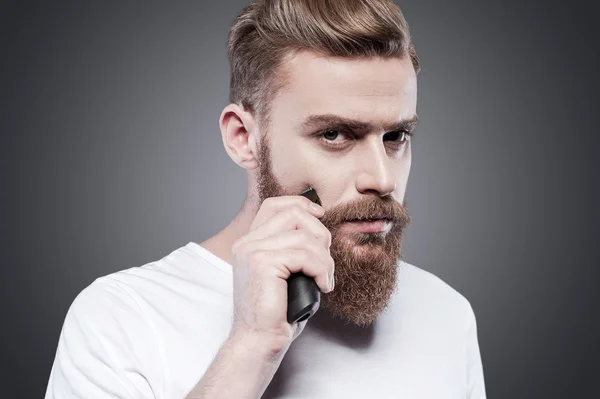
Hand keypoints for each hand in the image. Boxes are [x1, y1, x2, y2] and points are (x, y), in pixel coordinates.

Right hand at [229, 195, 334, 354]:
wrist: (259, 342)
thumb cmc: (276, 313)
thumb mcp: (285, 273)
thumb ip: (292, 248)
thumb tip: (319, 226)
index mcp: (248, 243)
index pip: (275, 205)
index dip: (302, 205)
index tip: (321, 218)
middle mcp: (246, 243)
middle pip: (293, 214)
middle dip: (319, 234)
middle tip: (325, 262)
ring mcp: (252, 251)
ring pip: (304, 237)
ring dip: (325, 259)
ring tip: (325, 279)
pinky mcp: (262, 264)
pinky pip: (306, 255)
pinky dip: (322, 270)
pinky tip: (322, 286)